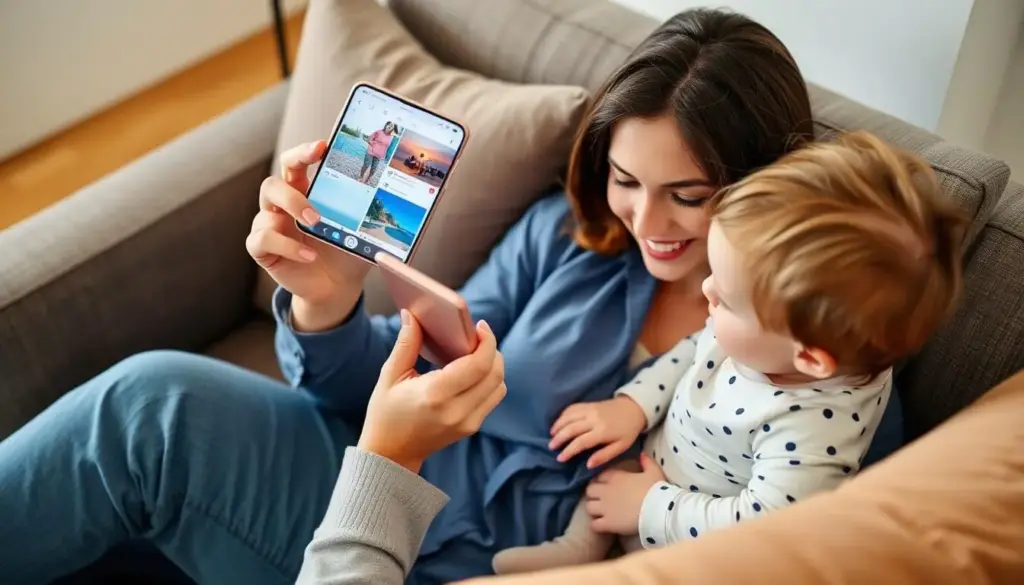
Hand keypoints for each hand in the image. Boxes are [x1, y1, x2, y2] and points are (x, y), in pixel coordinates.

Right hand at [246, 141, 370, 330]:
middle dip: (291, 189)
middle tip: (313, 197)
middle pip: (272, 183)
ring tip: (316, 225)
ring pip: (264, 212)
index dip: (303, 152)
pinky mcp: (263, 250)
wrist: (337, 286)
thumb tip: (411, 197)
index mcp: (303, 191)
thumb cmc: (345, 250)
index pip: (295, 163)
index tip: (321, 146)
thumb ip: (369, 210)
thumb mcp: (359, 227)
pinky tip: (309, 256)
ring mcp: (271, 227)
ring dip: (292, 213)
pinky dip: (288, 247)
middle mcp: (282, 206)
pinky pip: (262, 241)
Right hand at [358, 310, 506, 472]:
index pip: (478, 364)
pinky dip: (489, 381)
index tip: (481, 326)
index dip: (487, 341)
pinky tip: (472, 373)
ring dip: (493, 366)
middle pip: (495, 373)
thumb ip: (406, 343)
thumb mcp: (389, 376)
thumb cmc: (385, 414)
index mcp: (435, 395)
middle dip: (492, 350)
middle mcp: (456, 410)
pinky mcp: (470, 428)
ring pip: (499, 386)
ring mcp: (467, 422)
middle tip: (478, 337)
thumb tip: (412, 314)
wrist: (390, 455)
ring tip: (475, 354)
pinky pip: (492, 399)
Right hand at [549, 396, 646, 468]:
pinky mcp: (588, 403)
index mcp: (602, 432)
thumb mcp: (621, 447)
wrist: (634, 408)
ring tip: (551, 435)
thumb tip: (588, 464)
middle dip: (559, 438)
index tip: (560, 458)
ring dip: (558, 426)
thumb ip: (604, 456)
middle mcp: (593, 419)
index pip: (580, 442)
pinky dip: (562, 415)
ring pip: (568, 416)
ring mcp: (590, 409)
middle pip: (571, 428)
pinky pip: (572, 407)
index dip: (568, 451)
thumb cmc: (628, 431)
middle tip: (551, 447)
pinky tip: (559, 422)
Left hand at [585, 454, 666, 534]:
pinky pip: (594, 525)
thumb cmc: (656, 489)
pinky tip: (603, 526)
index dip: (601, 480)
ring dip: (593, 510)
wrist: (658, 510)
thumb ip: (647, 462)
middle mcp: (606, 491)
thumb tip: (642, 454)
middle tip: (600, 499)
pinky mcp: (607, 523)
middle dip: (593, 494)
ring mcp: (605, 508)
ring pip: (588, 507)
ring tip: (600, 513)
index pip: (599, 476)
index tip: (605, 485)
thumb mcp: (654, 472)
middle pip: (589, 491)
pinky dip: (597, 526)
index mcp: (616, 477)